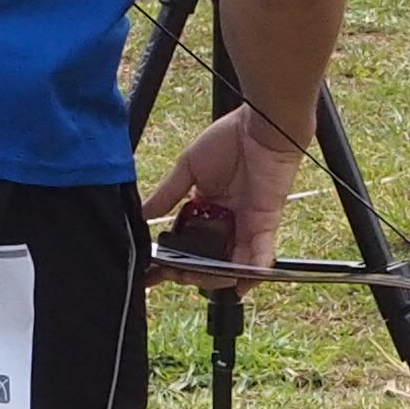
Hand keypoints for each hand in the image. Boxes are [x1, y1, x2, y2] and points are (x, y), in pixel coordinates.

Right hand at [141, 102, 308, 289]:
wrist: (260, 126)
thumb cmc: (228, 138)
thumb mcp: (188, 167)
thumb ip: (168, 194)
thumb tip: (144, 214)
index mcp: (208, 207)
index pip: (188, 241)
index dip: (172, 259)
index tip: (151, 274)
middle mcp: (228, 221)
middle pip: (209, 259)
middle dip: (190, 271)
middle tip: (172, 274)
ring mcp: (247, 225)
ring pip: (233, 263)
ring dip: (216, 276)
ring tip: (196, 278)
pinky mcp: (265, 223)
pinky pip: (260, 252)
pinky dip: (252, 269)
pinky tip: (240, 283)